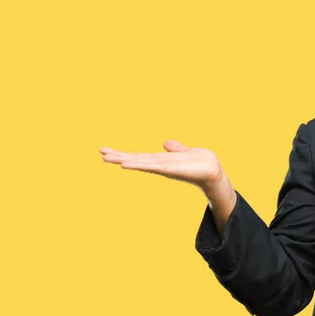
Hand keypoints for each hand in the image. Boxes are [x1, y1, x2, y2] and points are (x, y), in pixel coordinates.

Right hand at [100, 140, 224, 191]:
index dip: (124, 154)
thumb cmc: (201, 163)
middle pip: (135, 160)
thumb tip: (165, 143)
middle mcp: (159, 165)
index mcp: (161, 160)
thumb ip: (176, 148)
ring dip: (123, 160)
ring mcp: (163, 168)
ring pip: (139, 163)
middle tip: (100, 153)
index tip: (108, 150)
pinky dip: (137, 165)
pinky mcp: (169, 169)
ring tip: (107, 158)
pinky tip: (125, 165)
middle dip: (118, 156)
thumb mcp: (185, 151)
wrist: (214, 171)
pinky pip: (151, 167)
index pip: (139, 156)